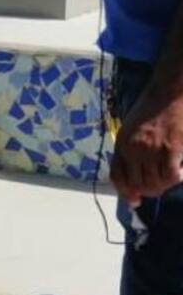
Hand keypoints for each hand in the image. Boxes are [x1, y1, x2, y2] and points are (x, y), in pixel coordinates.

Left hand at [112, 90, 182, 206]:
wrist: (168, 93)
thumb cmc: (151, 111)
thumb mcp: (131, 129)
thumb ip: (130, 152)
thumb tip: (134, 178)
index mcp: (121, 143)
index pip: (117, 176)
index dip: (125, 192)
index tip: (134, 201)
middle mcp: (133, 148)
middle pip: (138, 184)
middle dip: (148, 191)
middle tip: (159, 186)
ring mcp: (152, 149)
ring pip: (155, 183)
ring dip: (164, 186)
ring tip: (171, 175)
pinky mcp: (172, 148)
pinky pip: (172, 176)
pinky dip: (176, 179)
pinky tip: (181, 172)